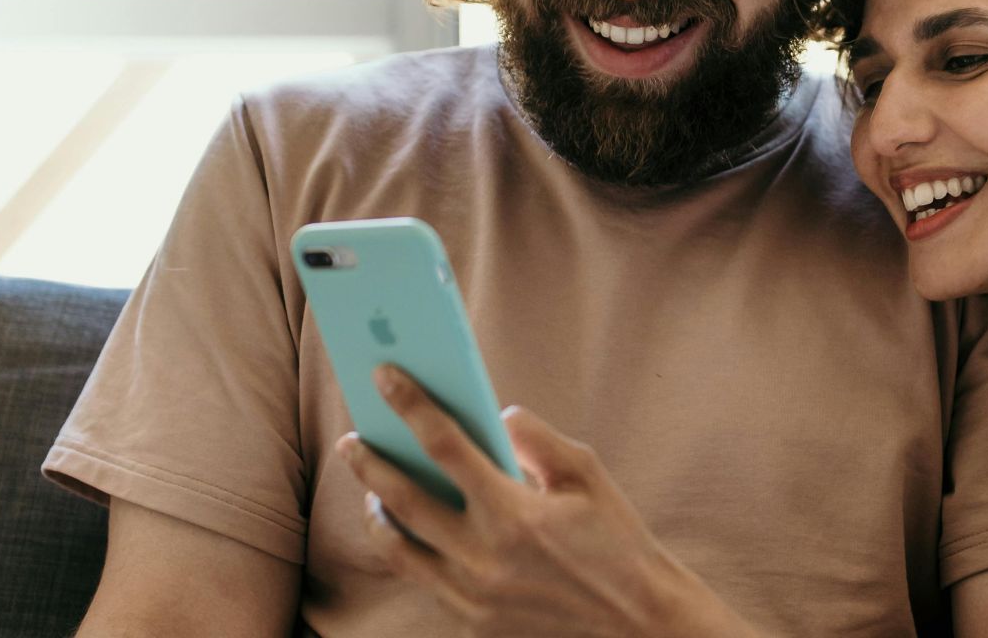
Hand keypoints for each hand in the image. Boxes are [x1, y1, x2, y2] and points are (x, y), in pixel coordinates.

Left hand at [338, 365, 757, 637]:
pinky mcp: (470, 619)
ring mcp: (471, 594)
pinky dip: (408, 547)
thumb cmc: (616, 541)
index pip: (444, 445)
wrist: (635, 621)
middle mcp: (483, 556)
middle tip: (352, 439)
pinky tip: (407, 528)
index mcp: (514, 513)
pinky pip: (423, 577)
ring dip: (377, 510)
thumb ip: (536, 439)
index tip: (385, 375)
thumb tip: (496, 416)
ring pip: (399, 547)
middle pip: (402, 498)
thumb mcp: (587, 476)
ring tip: (372, 487)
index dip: (410, 405)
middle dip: (370, 462)